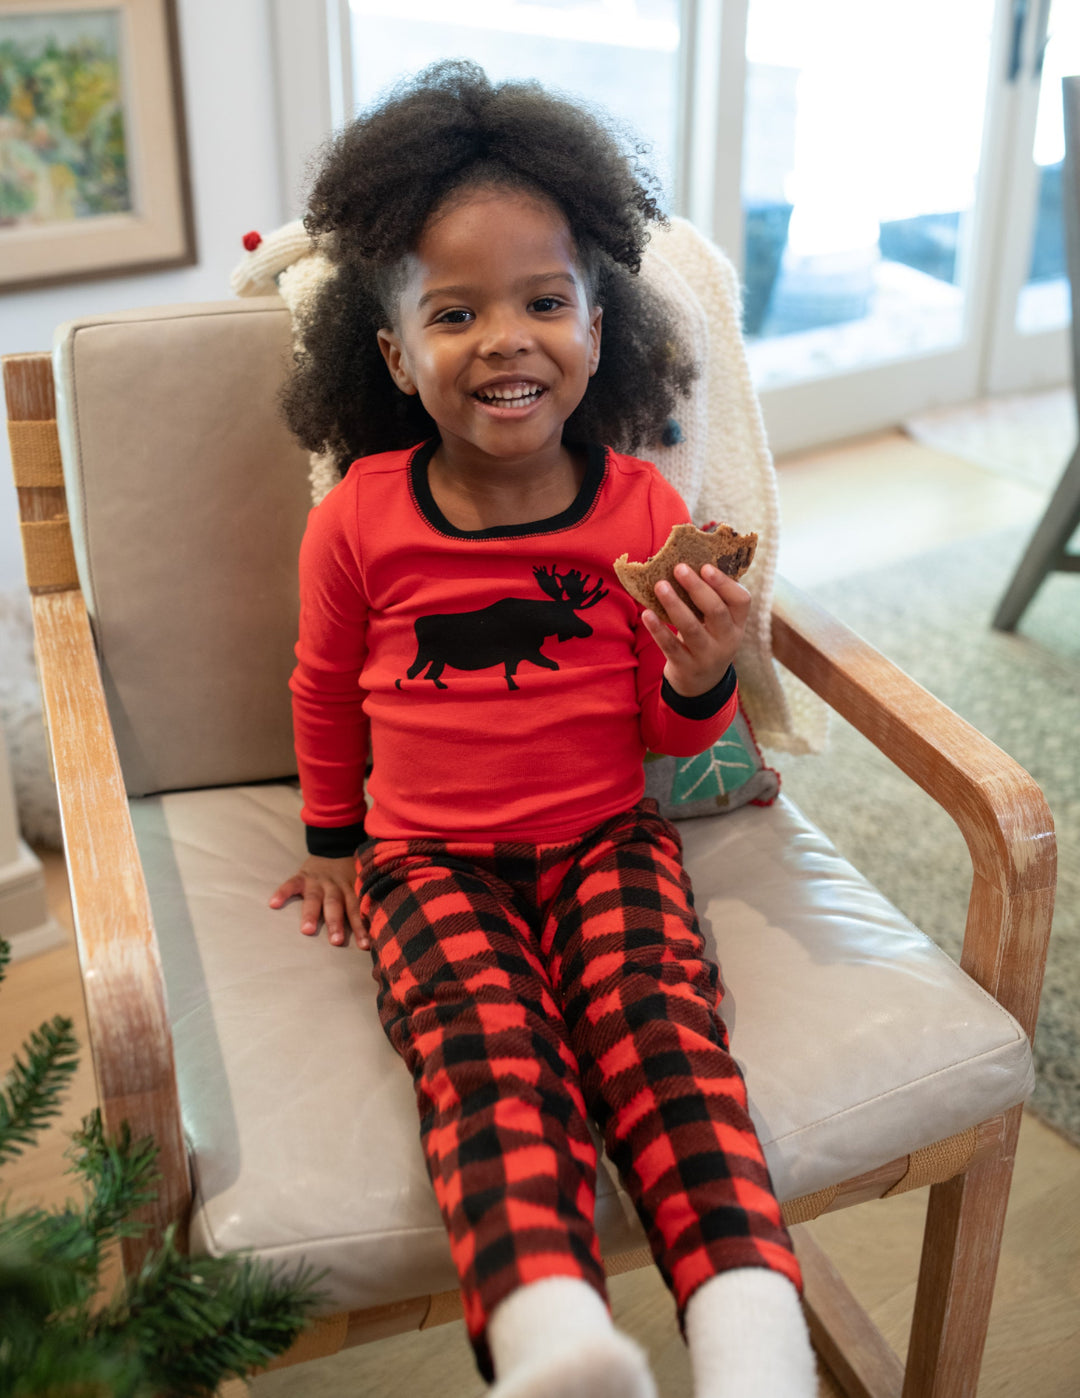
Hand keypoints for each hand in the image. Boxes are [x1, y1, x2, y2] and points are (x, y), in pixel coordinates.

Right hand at [269, 855, 367, 948]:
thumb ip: (363, 903)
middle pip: (336, 906)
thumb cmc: (348, 876)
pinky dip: (282, 893)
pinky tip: (274, 904)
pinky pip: (291, 884)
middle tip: (336, 941)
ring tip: (307, 930)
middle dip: (336, 923)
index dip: (361, 927)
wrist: (334, 848)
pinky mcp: (302, 876)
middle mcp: (335, 886)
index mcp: (351, 890)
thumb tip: (379, 928)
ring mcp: (318, 881)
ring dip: (311, 914)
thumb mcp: (359, 884)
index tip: (363, 945)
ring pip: (315, 898)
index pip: (357, 910)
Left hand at [642, 563, 750, 697]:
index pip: (742, 600)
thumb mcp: (719, 624)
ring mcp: (707, 656)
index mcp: (738, 624)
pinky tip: (646, 613)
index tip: (704, 566)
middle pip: (716, 611)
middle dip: (697, 588)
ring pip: (692, 628)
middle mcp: (727, 640)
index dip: (724, 583)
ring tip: (659, 585)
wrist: (701, 684)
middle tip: (678, 568)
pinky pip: (671, 647)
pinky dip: (658, 629)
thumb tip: (686, 562)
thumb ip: (710, 599)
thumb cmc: (707, 639)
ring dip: (674, 604)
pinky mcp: (686, 667)